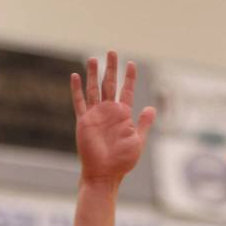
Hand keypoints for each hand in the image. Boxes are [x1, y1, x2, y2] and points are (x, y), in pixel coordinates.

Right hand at [71, 51, 155, 184]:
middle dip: (111, 68)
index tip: (131, 64)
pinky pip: (79, 102)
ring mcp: (96, 115)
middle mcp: (109, 112)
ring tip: (94, 59)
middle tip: (112, 52)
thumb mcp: (137, 140)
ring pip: (94, 89)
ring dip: (94, 74)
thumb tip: (151, 108)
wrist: (105, 173)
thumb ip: (143, 123)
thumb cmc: (123, 160)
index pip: (126, 91)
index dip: (129, 78)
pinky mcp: (84, 121)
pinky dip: (77, 89)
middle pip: (110, 84)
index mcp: (123, 115)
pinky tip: (75, 76)